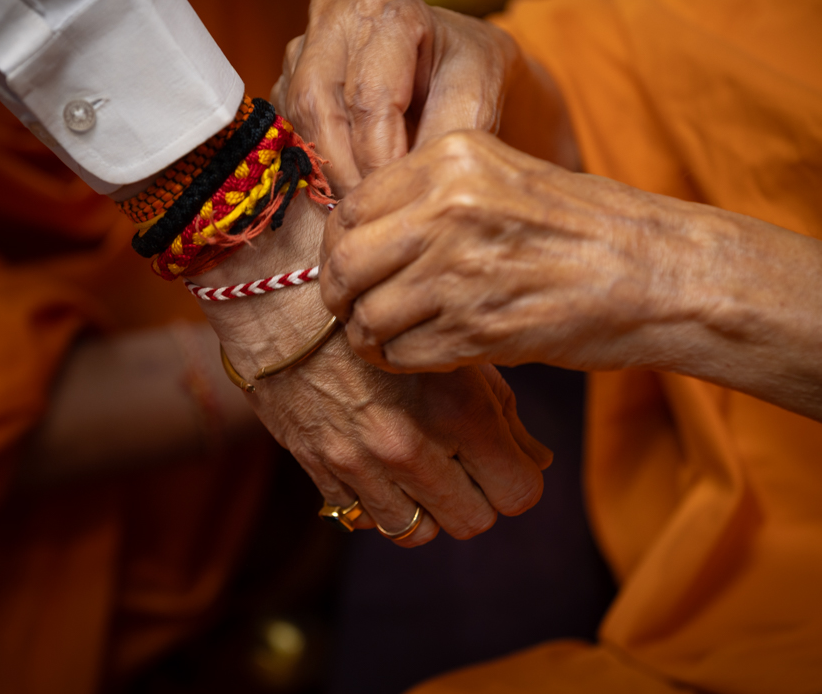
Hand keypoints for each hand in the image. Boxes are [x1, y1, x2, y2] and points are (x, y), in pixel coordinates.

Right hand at [195, 199, 551, 545]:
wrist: (286, 291)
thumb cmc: (383, 304)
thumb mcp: (452, 341)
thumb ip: (499, 406)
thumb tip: (536, 461)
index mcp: (458, 411)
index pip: (519, 494)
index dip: (518, 478)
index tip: (507, 460)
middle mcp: (410, 447)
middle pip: (473, 522)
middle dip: (476, 497)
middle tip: (466, 465)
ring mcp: (361, 463)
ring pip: (416, 531)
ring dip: (425, 505)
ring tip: (421, 467)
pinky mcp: (319, 467)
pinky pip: (361, 516)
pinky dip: (376, 499)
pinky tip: (377, 462)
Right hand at [270, 0, 578, 193]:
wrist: (452, 59)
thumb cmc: (468, 75)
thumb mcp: (475, 104)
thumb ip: (438, 142)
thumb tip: (401, 189)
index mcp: (388, 7)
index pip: (370, 97)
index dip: (380, 159)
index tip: (396, 202)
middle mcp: (335, 15)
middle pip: (323, 106)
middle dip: (348, 170)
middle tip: (373, 213)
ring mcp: (304, 43)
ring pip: (300, 119)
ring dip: (328, 169)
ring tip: (361, 204)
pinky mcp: (289, 74)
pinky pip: (289, 126)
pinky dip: (315, 161)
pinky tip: (344, 184)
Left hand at [320, 130, 711, 372]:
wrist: (657, 273)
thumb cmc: (581, 226)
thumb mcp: (502, 177)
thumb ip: (429, 193)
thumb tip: (354, 230)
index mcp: (451, 157)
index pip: (352, 205)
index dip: (339, 244)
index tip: (350, 262)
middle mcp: (448, 207)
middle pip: (345, 262)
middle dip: (340, 293)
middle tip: (352, 307)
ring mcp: (460, 270)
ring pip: (367, 314)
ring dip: (369, 334)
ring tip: (386, 335)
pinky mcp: (476, 328)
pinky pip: (402, 352)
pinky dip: (399, 360)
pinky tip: (417, 352)